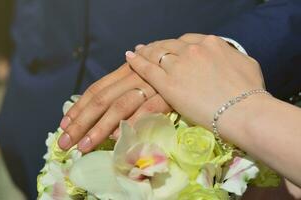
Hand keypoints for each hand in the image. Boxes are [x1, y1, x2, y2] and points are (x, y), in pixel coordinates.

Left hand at [58, 63, 171, 152]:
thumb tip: (98, 105)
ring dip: (99, 128)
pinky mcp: (167, 96)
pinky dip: (131, 123)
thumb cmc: (162, 73)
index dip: (78, 108)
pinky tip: (118, 138)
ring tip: (84, 146)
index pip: (96, 90)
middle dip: (81, 122)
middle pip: (102, 100)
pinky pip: (146, 111)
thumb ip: (121, 87)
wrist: (192, 63)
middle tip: (65, 142)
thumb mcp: (140, 74)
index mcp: (124, 70)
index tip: (64, 125)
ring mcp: (150, 85)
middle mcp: (133, 75)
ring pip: (119, 107)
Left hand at [125, 34, 264, 131]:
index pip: (186, 40)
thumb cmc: (251, 93)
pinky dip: (137, 62)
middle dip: (158, 47)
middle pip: (168, 45)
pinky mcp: (168, 84)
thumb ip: (230, 56)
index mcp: (211, 44)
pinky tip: (130, 57)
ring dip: (146, 52)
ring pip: (155, 54)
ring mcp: (179, 66)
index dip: (174, 45)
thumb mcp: (246, 64)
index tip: (169, 48)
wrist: (244, 111)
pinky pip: (147, 69)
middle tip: (148, 49)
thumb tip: (226, 56)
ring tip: (138, 53)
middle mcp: (193, 50)